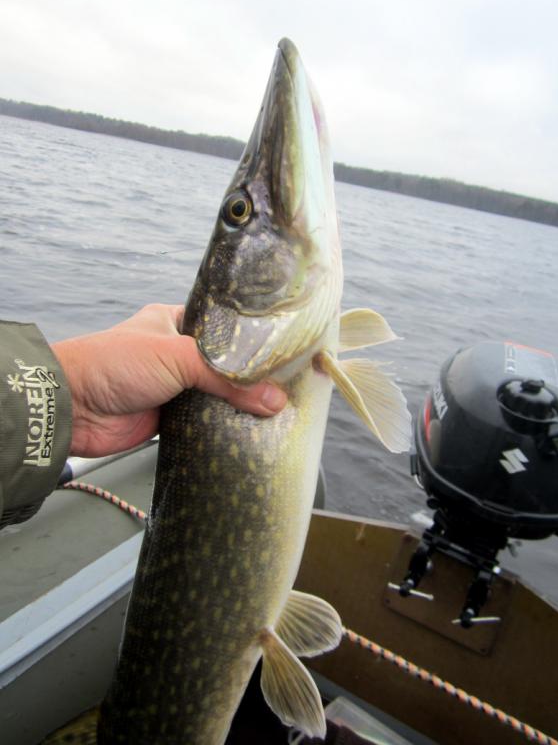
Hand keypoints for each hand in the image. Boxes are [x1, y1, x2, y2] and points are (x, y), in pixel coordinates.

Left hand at [51, 304, 286, 456]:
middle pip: (225, 365)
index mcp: (177, 322)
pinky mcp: (172, 418)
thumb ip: (226, 378)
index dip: (254, 339)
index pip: (225, 327)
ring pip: (217, 395)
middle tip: (289, 385)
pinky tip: (251, 430)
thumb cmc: (115, 364)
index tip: (286, 352)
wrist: (73, 409)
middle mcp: (178, 353)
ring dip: (239, 404)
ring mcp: (175, 387)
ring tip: (279, 410)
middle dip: (251, 377)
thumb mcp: (176, 357)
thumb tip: (274, 400)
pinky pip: (205, 421)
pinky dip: (223, 426)